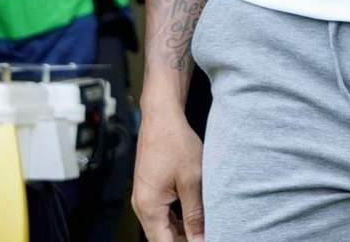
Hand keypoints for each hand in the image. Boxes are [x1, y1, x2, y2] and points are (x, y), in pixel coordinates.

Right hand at [132, 106, 205, 241]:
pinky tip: (195, 218)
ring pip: (162, 227)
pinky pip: (162, 214)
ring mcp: (144, 199)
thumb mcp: (192, 181)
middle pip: (162, 237)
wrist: (161, 118)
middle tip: (208, 236)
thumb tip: (199, 239)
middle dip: (184, 240)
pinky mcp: (149, 191)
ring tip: (205, 229)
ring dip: (181, 231)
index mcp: (149, 208)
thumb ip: (195, 213)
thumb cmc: (175, 144)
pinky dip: (177, 219)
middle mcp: (142, 206)